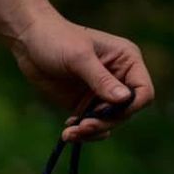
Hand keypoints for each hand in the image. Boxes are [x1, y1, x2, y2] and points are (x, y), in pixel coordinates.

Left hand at [8, 14, 154, 141]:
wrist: (30, 42)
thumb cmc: (57, 39)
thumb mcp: (79, 58)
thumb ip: (101, 79)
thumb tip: (124, 99)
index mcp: (127, 61)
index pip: (143, 91)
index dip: (131, 106)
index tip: (107, 111)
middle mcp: (118, 78)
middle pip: (125, 112)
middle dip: (106, 122)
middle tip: (83, 127)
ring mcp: (100, 93)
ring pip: (108, 121)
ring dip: (92, 131)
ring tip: (70, 133)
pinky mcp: (83, 103)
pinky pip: (91, 124)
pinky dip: (83, 131)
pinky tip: (68, 131)